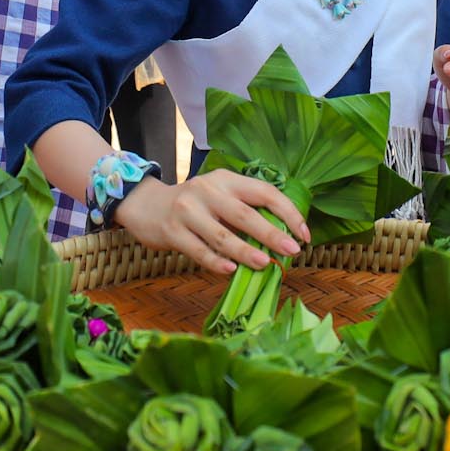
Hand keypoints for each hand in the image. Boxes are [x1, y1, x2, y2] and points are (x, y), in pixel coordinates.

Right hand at [115, 171, 307, 273]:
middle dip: (272, 233)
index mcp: (226, 180)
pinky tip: (230, 270)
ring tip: (266, 263)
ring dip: (246, 251)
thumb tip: (281, 238)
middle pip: (245, 214)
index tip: (304, 234)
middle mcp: (207, 191)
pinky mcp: (172, 231)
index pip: (264, 192)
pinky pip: (198, 250)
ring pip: (222, 235)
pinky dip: (215, 261)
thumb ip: (243, 210)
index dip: (288, 212)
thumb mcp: (218, 197)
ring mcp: (188, 211)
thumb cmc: (193, 205)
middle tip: (293, 250)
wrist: (145, 205)